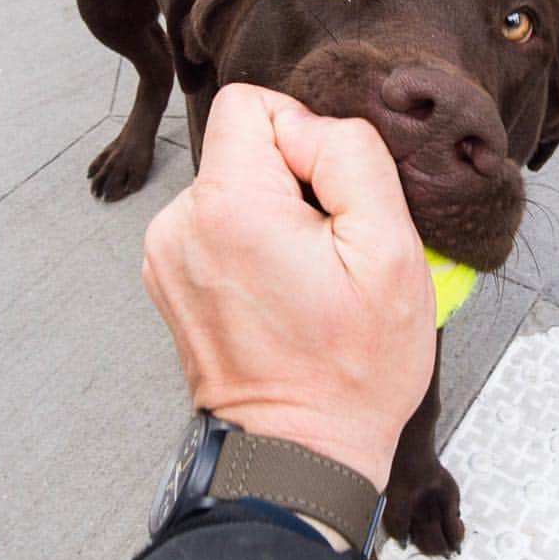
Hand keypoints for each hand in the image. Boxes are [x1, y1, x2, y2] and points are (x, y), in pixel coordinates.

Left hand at [142, 84, 436, 490]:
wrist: (299, 456)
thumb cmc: (353, 369)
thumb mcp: (392, 251)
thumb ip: (353, 157)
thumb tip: (314, 127)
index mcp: (227, 207)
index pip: (252, 103)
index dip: (306, 133)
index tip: (334, 197)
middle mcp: (178, 225)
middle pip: (244, 147)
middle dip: (295, 181)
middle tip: (331, 249)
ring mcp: (167, 257)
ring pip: (235, 187)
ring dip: (276, 215)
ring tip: (309, 278)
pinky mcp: (171, 281)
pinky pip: (219, 225)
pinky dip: (254, 244)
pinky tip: (284, 291)